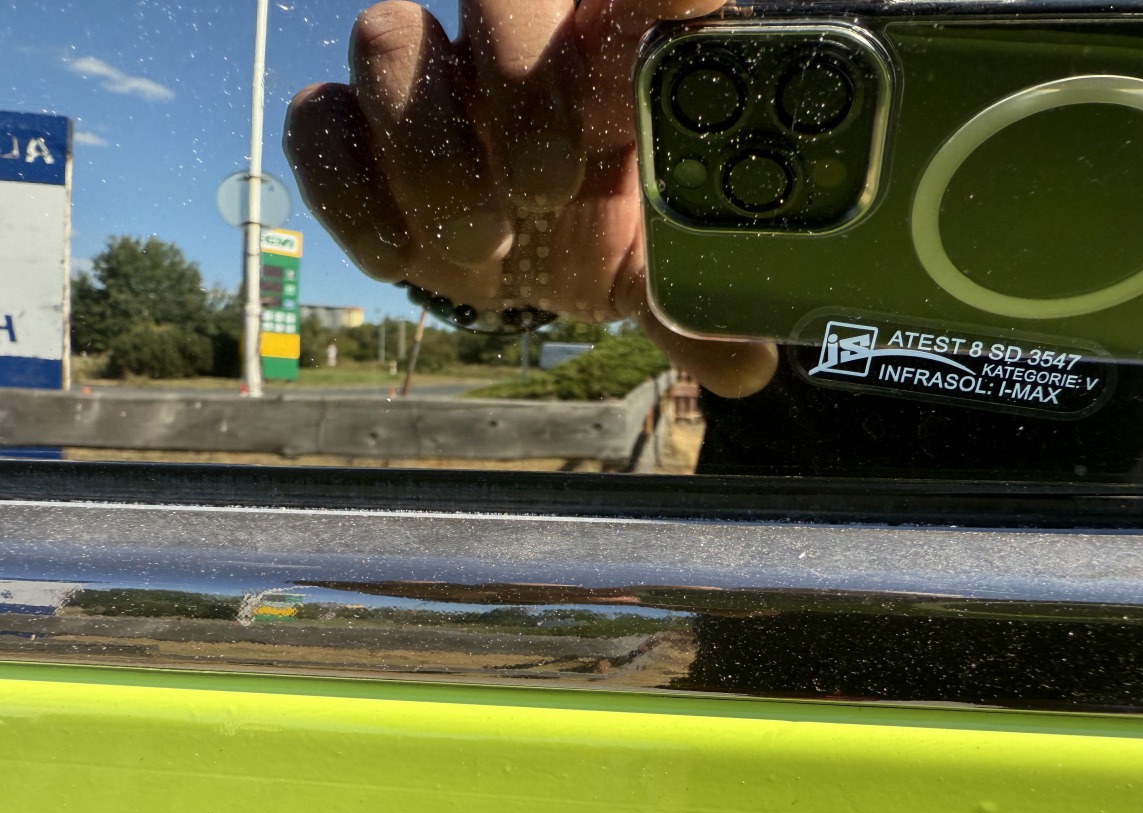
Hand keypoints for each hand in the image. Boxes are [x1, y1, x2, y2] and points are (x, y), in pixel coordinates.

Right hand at [283, 0, 777, 397]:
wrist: (510, 259)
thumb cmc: (594, 236)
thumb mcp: (653, 273)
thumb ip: (695, 304)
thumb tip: (747, 365)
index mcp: (609, 60)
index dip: (653, 0)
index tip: (666, 40)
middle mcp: (514, 48)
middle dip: (519, 89)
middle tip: (548, 191)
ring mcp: (426, 80)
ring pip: (388, 37)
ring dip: (431, 153)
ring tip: (487, 243)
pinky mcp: (350, 130)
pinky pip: (315, 123)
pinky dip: (351, 197)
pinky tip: (402, 260)